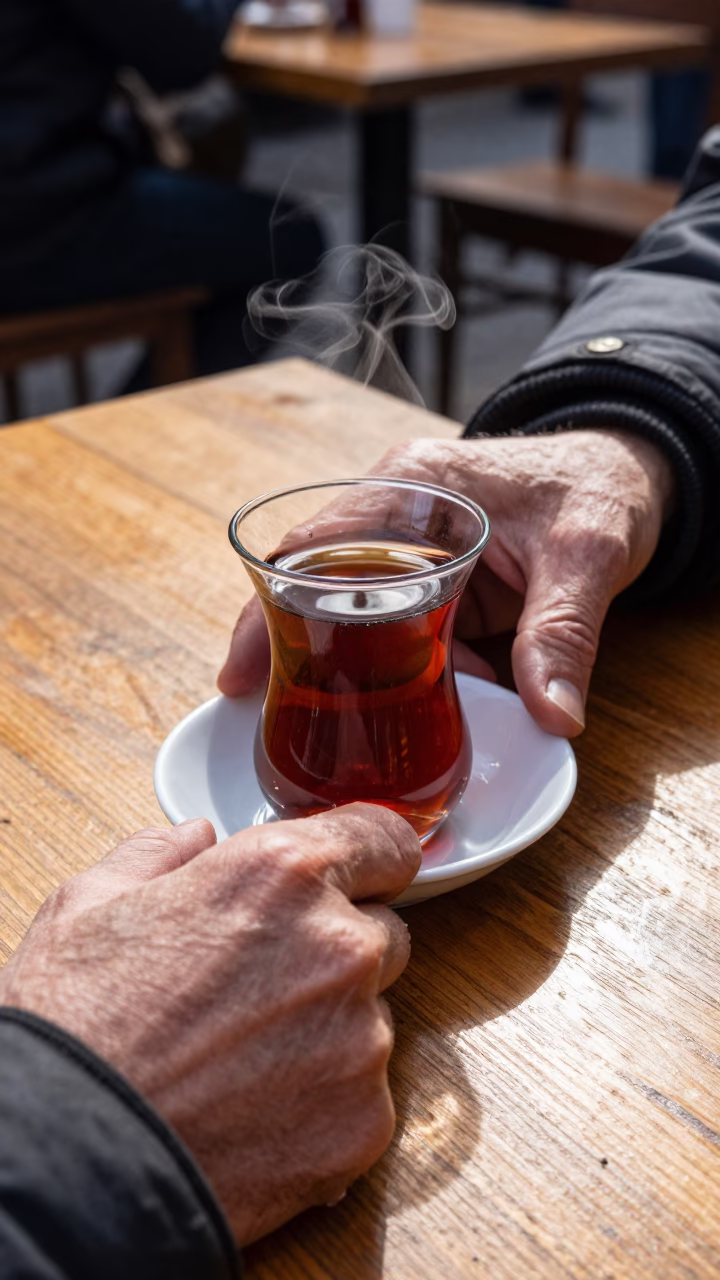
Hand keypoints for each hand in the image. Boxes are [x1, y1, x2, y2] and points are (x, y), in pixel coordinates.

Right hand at [0, 805, 420, 1243]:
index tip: (352, 879)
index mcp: (283, 874)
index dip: (367, 858)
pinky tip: (255, 1111)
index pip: (385, 840)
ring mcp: (362, 1037)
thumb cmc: (75, 1027)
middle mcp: (341, 946)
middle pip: (380, 931)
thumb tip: (199, 838)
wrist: (70, 1162)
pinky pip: (364, 1094)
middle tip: (261, 985)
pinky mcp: (365, 1120)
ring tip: (244, 1059)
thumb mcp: (90, 904)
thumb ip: (162, 854)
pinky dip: (324, 1100)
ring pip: (371, 1016)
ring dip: (329, 1028)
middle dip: (336, 949)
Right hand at [218, 430, 674, 735]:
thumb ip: (563, 634)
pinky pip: (390, 616)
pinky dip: (385, 659)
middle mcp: (397, 506)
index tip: (244, 669)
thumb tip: (551, 717)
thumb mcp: (587, 557)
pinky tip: (381, 704)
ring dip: (334, 655)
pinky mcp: (432, 567)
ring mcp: (410, 537)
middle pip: (314, 576)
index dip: (269, 608)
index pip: (317, 546)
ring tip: (301, 716)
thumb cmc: (601, 489)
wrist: (628, 470)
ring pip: (347, 600)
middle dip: (279, 637)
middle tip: (249, 700)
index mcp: (416, 488)